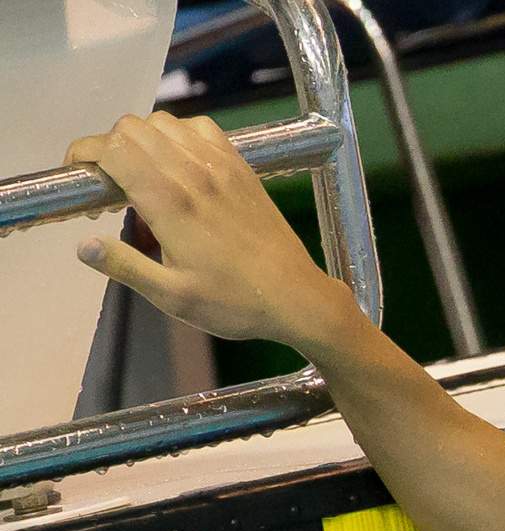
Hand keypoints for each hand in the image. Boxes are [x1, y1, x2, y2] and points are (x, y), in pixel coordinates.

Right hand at [64, 113, 355, 348]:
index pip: (112, 149)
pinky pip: (202, 129)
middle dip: (108, 147)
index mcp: (171, 202)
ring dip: (142, 139)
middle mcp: (194, 172)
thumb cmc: (234, 302)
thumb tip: (83, 245)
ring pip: (165, 123)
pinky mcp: (242, 167)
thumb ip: (124, 266)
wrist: (297, 297)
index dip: (84, 155)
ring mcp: (222, 165)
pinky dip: (178, 135)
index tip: (78, 177)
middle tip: (107, 185)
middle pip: (132, 128)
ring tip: (141, 176)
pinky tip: (179, 165)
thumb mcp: (171, 296)